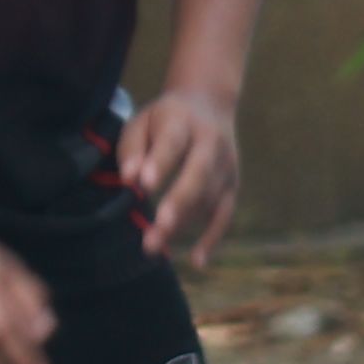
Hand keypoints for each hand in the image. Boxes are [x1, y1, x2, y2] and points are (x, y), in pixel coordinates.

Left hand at [120, 84, 245, 262]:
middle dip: (180, 200)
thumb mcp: (142, 120)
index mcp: (183, 120)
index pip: (173, 142)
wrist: (209, 102)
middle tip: (159, 225)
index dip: (160, 163)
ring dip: (182, 224)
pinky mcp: (232, 186)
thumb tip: (130, 180)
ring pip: (207, 198)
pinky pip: (224, 215)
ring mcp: (226, 166)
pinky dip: (212, 238)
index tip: (144, 184)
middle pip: (199, 173)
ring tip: (152, 246)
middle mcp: (211, 143)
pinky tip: (197, 261)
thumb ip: (133, 149)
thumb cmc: (165, 119)